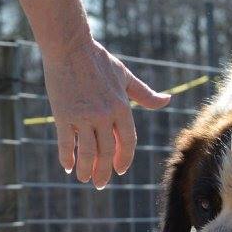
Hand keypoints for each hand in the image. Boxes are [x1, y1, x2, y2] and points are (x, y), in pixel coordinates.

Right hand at [42, 38, 170, 188]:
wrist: (70, 47)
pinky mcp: (63, 115)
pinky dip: (67, 158)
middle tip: (100, 184)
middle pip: (107, 152)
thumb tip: (168, 100)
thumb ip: (145, 95)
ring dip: (86, 170)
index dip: (124, 159)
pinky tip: (67, 167)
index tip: (120, 171)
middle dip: (104, 172)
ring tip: (84, 179)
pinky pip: (66, 143)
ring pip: (87, 152)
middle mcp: (104, 115)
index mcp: (122, 108)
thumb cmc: (99, 61)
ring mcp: (83, 116)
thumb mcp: (126, 77)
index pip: (127, 142)